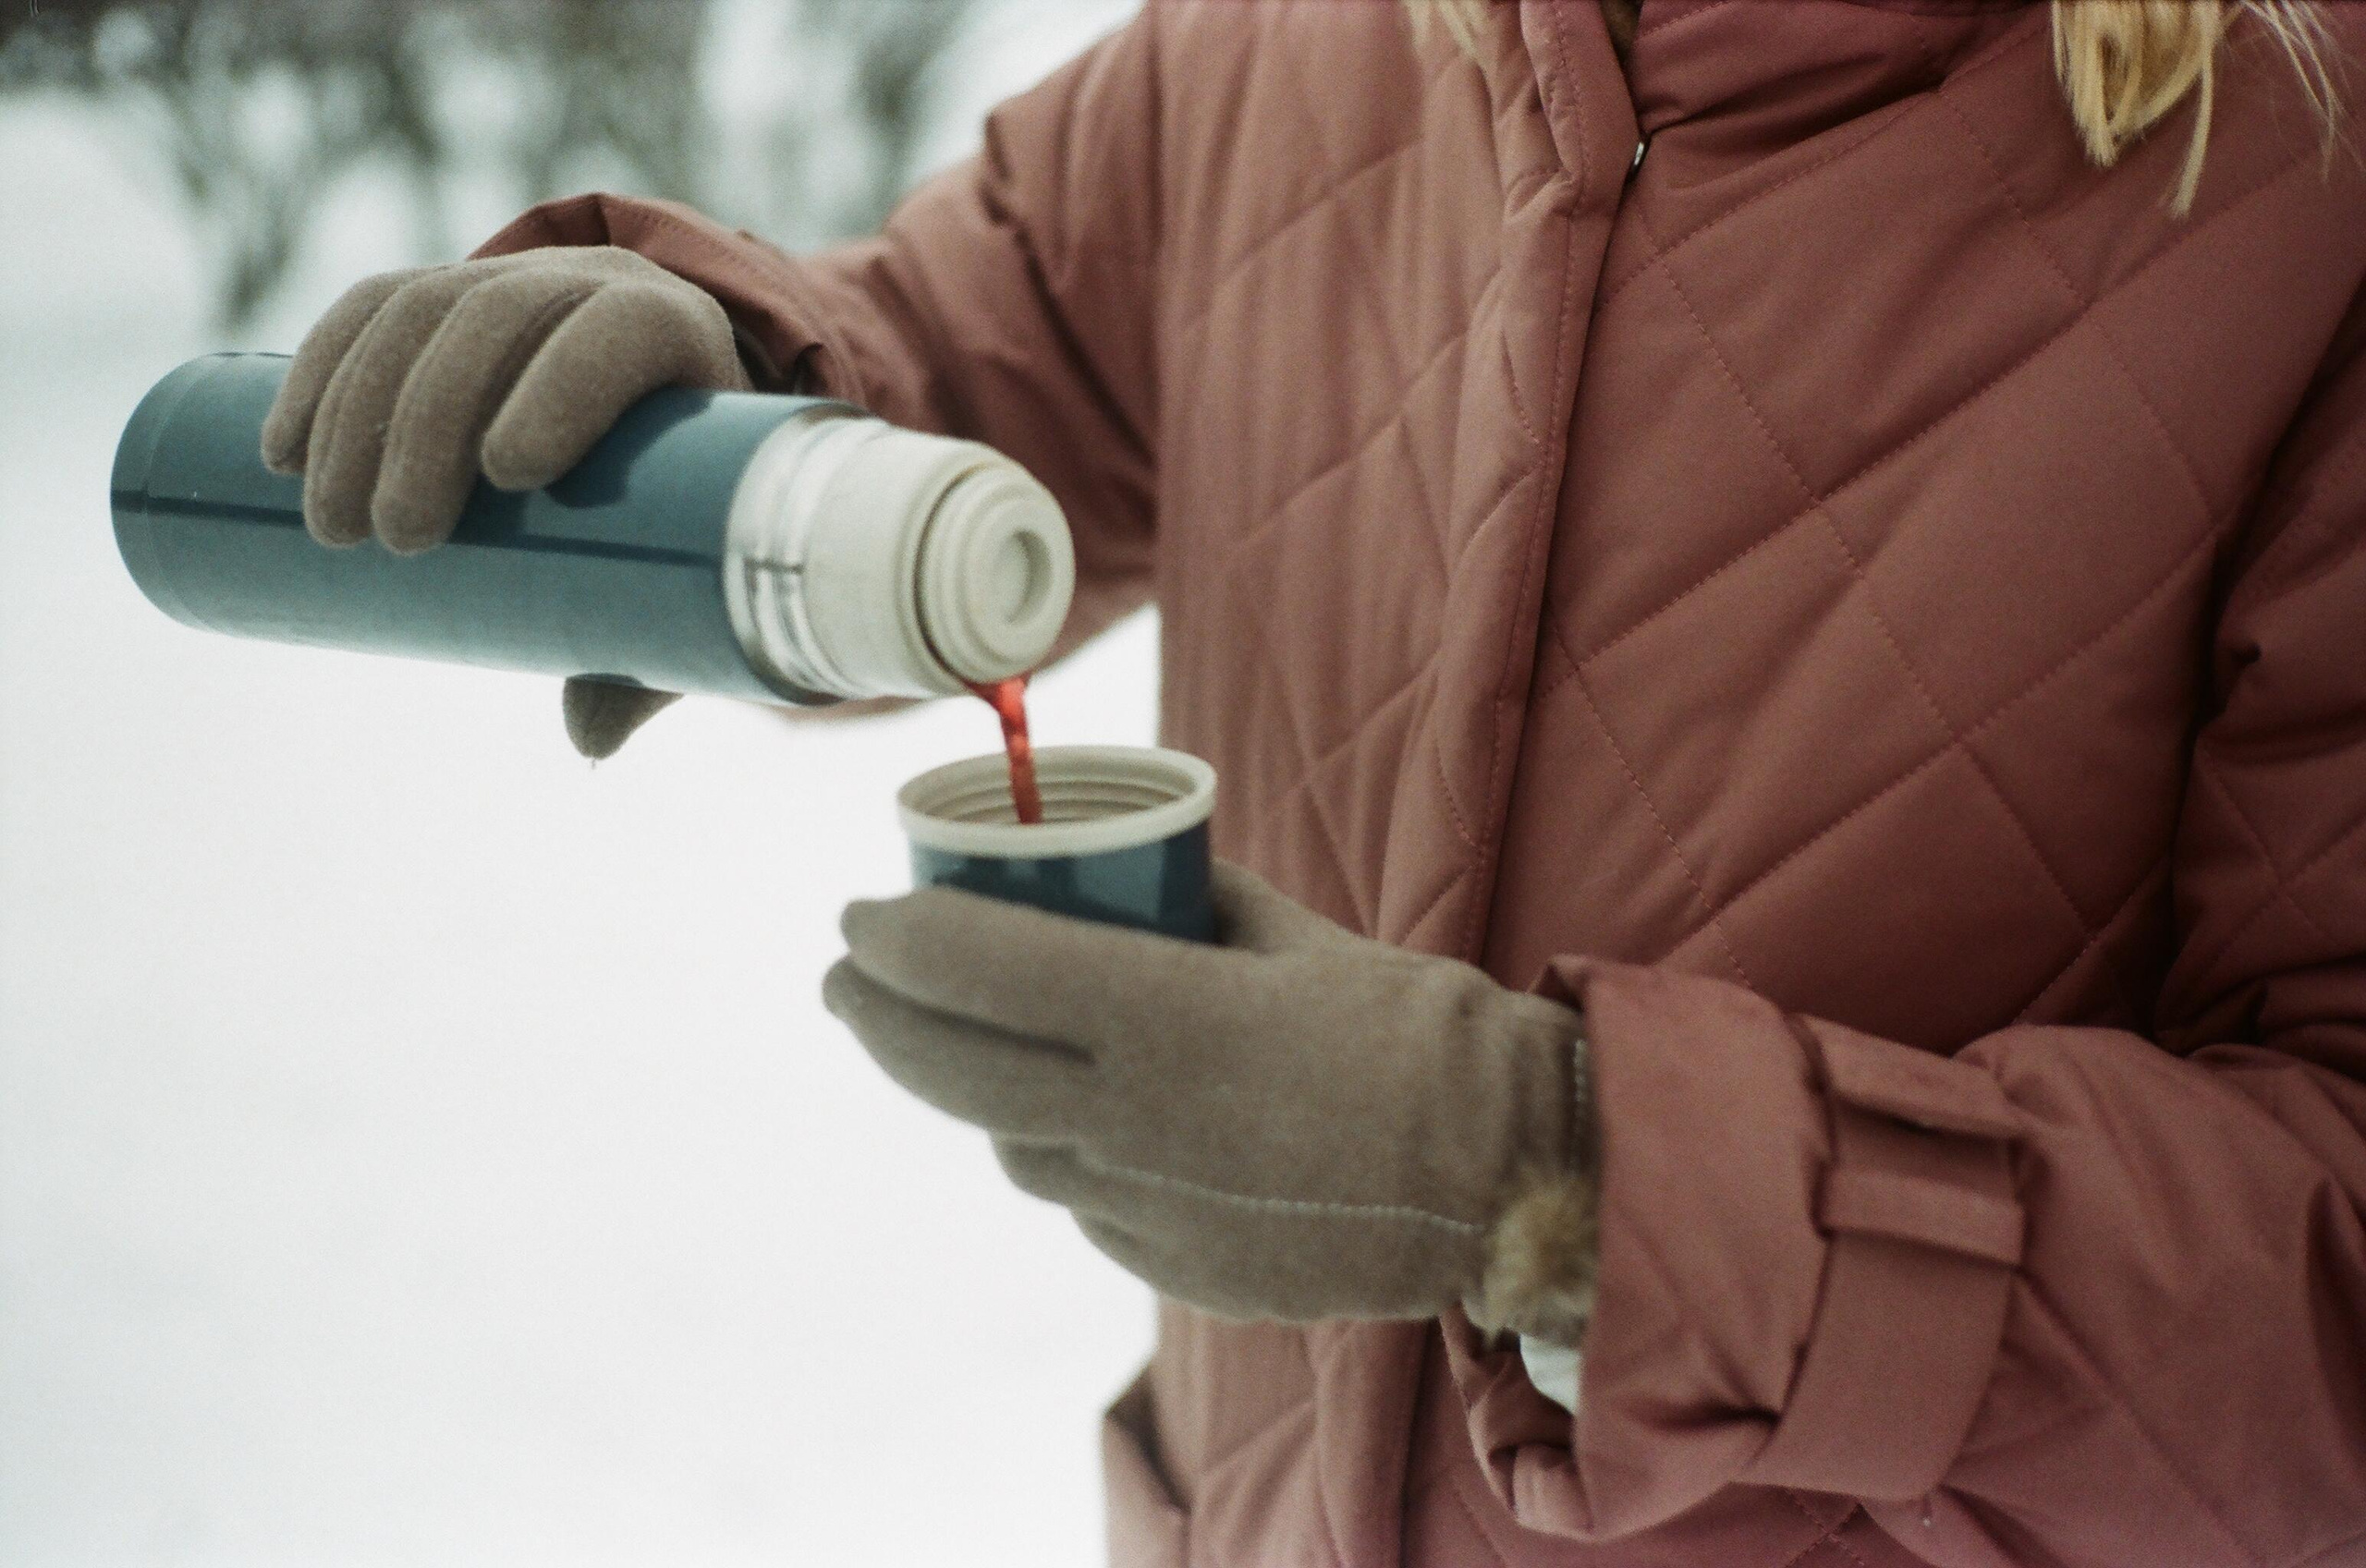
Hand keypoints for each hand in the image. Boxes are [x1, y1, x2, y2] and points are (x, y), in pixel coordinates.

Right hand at [262, 246, 753, 756]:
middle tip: (395, 539)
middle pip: (498, 321)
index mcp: (677, 334)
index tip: (507, 476)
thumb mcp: (692, 561)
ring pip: (421, 310)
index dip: (562, 387)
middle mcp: (595, 282)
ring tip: (329, 525)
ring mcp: (514, 277)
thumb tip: (590, 739)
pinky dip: (316, 372)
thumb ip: (653, 645)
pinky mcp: (446, 288)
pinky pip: (369, 306)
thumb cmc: (690, 500)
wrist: (667, 394)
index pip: (617, 333)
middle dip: (428, 425)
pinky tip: (280, 451)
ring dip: (355, 413)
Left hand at [824, 863, 1600, 1340]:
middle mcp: (1133, 1117)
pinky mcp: (1172, 1268)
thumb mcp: (1300, 937)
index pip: (978, 968)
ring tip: (963, 1046)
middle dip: (878, 1016)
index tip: (859, 914)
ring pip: (1011, 1146)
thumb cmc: (1416, 1033)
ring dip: (971, 1094)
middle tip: (848, 979)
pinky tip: (1079, 1123)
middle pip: (951, 1069)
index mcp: (1164, 1015)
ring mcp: (1146, 1205)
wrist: (1509, 1180)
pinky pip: (1083, 1202)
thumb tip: (1133, 871)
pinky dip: (1061, 1156)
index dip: (898, 939)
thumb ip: (1198, 901)